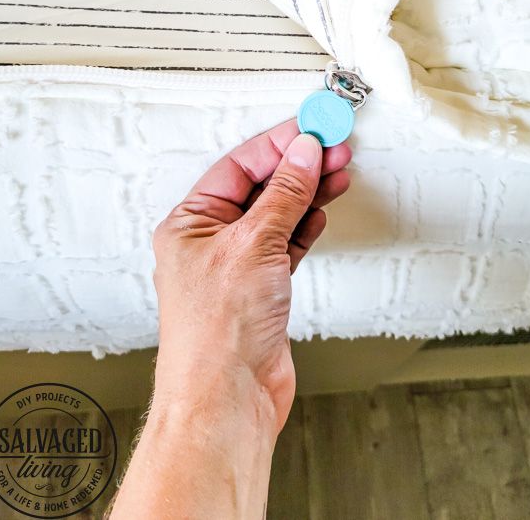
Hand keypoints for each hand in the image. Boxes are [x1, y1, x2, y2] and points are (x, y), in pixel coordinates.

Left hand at [151, 118, 351, 431]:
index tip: (313, 129)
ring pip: (278, 214)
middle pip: (260, 187)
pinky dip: (306, 226)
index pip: (239, 165)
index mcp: (190, 222)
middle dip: (299, 166)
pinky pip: (286, 243)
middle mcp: (210, 240)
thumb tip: (303, 153)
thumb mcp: (253, 244)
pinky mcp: (261, 288)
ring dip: (308, 193)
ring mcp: (237, 265)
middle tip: (335, 147)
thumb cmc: (216, 332)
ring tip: (338, 171)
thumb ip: (284, 195)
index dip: (279, 145)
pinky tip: (321, 211)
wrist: (228, 400)